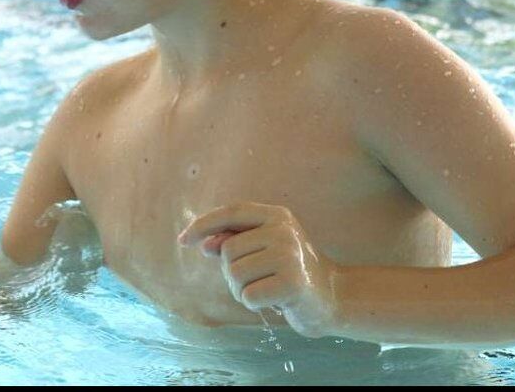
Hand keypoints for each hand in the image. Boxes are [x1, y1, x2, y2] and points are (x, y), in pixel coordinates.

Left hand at [178, 201, 342, 338]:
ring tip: (266, 289)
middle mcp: (283, 230)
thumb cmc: (289, 272)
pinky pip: (248, 296)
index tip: (183, 240)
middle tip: (258, 279)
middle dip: (232, 272)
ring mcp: (289, 255)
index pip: (232, 212)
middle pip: (228, 251)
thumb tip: (204, 243)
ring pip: (235, 275)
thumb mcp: (263, 249)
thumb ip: (234, 242)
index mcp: (276, 216)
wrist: (332, 296)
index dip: (204, 224)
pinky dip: (254, 304)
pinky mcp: (292, 282)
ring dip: (242, 290)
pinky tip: (274, 301)